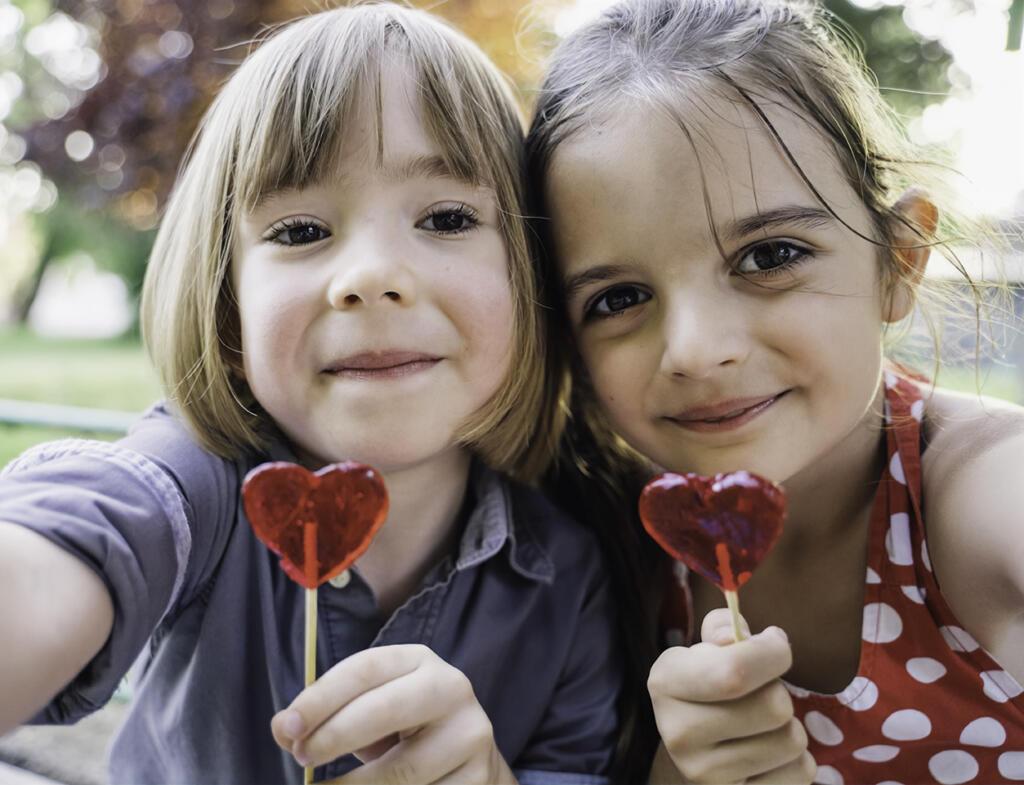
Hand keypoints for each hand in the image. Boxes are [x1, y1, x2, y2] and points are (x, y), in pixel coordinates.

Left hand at [271, 643, 517, 783]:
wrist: (470, 762)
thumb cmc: (405, 735)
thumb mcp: (368, 714)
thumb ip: (325, 716)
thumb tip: (283, 729)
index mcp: (419, 660)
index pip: (364, 669)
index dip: (321, 697)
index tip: (287, 726)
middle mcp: (451, 688)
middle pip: (384, 711)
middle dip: (333, 736)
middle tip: (301, 757)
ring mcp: (470, 734)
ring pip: (400, 772)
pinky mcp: (478, 778)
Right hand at [647, 609, 815, 783]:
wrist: (697, 749)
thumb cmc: (711, 685)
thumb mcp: (708, 648)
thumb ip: (723, 626)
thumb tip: (735, 637)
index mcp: (665, 681)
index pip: (735, 672)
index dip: (772, 653)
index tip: (776, 643)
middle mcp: (677, 732)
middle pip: (774, 706)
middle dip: (780, 691)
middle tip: (760, 692)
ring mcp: (704, 775)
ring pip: (792, 740)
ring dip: (789, 726)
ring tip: (762, 725)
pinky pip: (801, 773)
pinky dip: (796, 760)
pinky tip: (769, 755)